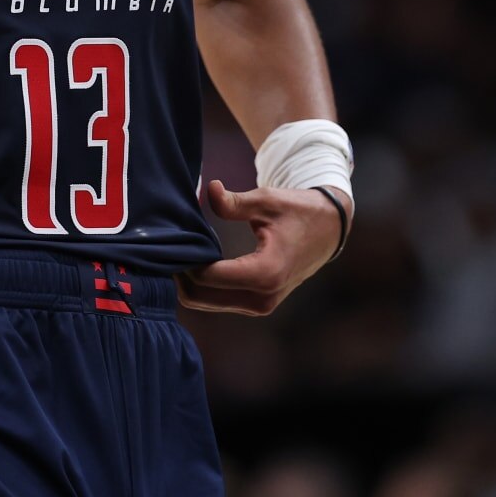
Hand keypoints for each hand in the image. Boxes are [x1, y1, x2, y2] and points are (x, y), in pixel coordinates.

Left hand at [176, 180, 347, 315]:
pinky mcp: (256, 305)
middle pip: (199, 297)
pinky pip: (216, 301)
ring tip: (181, 250)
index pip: (207, 276)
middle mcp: (262, 298)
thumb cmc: (297, 211)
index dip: (184, 258)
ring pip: (204, 302)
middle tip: (168, 245)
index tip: (172, 237)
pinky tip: (195, 259)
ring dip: (188, 280)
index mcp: (266, 273)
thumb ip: (234, 201)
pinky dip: (201, 285)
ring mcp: (259, 306)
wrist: (328, 230)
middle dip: (179, 273)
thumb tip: (208, 189)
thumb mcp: (266, 200)